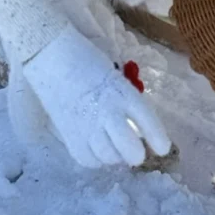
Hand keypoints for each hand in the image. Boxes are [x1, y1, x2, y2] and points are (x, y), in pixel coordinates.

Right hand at [22, 25, 170, 168]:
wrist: (51, 55)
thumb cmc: (85, 58)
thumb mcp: (112, 75)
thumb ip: (123, 98)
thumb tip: (131, 122)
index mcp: (122, 92)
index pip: (147, 120)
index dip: (158, 137)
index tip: (163, 148)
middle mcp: (108, 112)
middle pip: (130, 148)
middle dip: (136, 154)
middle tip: (135, 150)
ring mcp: (87, 126)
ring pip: (109, 157)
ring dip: (115, 155)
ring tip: (114, 146)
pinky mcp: (69, 135)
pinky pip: (88, 159)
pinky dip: (95, 158)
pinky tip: (96, 148)